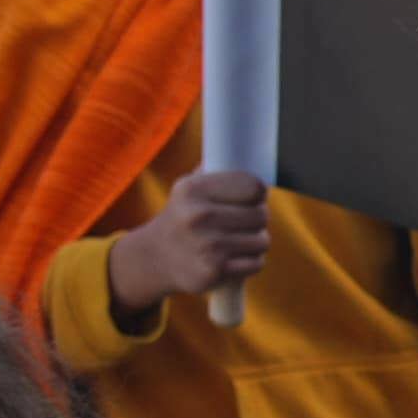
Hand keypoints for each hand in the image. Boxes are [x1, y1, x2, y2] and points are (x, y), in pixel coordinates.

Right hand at [106, 168, 274, 319]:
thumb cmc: (183, 216)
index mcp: (193, 189)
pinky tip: (234, 258)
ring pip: (262, 241)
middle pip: (261, 215)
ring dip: (256, 242)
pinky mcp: (213, 271)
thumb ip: (215, 168)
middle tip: (244, 222)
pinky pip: (256, 263)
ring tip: (238, 240)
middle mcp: (198, 216)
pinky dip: (251, 262)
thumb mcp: (189, 187)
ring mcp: (206, 246)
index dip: (258, 193)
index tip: (254, 197)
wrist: (155, 257)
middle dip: (258, 219)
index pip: (253, 186)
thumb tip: (246, 146)